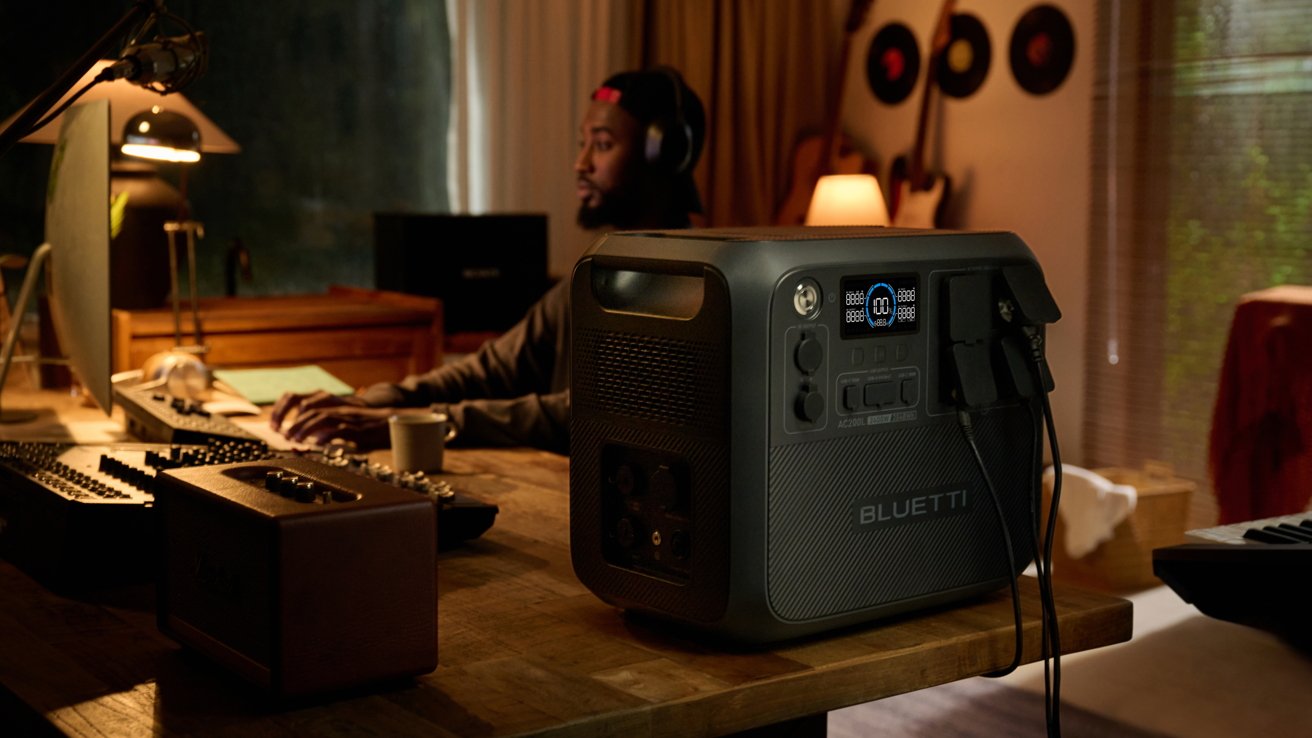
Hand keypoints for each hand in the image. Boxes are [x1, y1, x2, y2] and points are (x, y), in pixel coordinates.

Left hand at [270, 391, 391, 448]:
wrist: (392, 423)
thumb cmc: (368, 427)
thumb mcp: (344, 426)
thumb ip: (328, 431)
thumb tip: (311, 443)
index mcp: (332, 404)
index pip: (303, 402)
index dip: (288, 411)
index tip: (276, 424)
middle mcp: (337, 407)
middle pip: (309, 410)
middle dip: (293, 423)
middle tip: (284, 436)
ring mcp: (347, 416)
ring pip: (321, 417)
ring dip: (305, 428)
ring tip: (295, 440)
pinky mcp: (357, 427)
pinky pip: (338, 429)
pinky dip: (326, 435)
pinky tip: (317, 443)